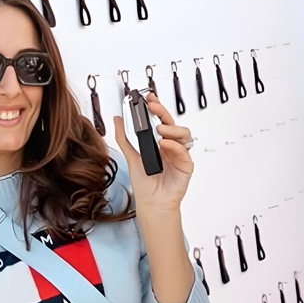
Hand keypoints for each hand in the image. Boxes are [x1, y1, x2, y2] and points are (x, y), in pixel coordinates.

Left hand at [113, 93, 193, 216]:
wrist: (152, 203)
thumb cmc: (144, 182)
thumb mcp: (131, 156)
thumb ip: (124, 137)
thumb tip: (117, 119)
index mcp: (158, 141)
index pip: (159, 119)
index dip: (156, 107)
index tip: (148, 98)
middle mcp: (170, 145)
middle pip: (171, 122)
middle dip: (163, 112)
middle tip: (153, 106)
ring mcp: (179, 154)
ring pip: (183, 133)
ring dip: (171, 128)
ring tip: (159, 130)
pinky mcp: (186, 165)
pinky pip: (184, 151)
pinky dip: (174, 145)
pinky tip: (164, 144)